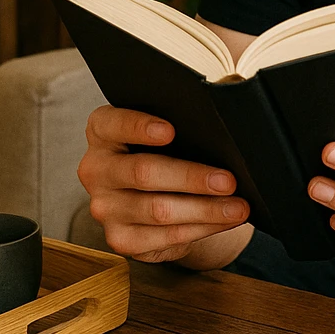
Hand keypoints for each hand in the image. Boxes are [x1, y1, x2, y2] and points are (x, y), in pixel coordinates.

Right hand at [78, 105, 249, 263]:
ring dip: (206, 209)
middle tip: (228, 180)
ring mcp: (105, 207)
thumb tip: (231, 94)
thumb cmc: (168, 153)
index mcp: (103, 132)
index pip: (113, 124)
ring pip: (159, 210)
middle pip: (144, 173)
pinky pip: (167, 235)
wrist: (157, 198)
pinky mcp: (121, 238)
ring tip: (238, 206)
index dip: (140, 127)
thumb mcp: (173, 128)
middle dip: (191, 177)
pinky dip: (203, 228)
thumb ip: (191, 112)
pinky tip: (225, 219)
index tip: (171, 131)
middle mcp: (97, 169)